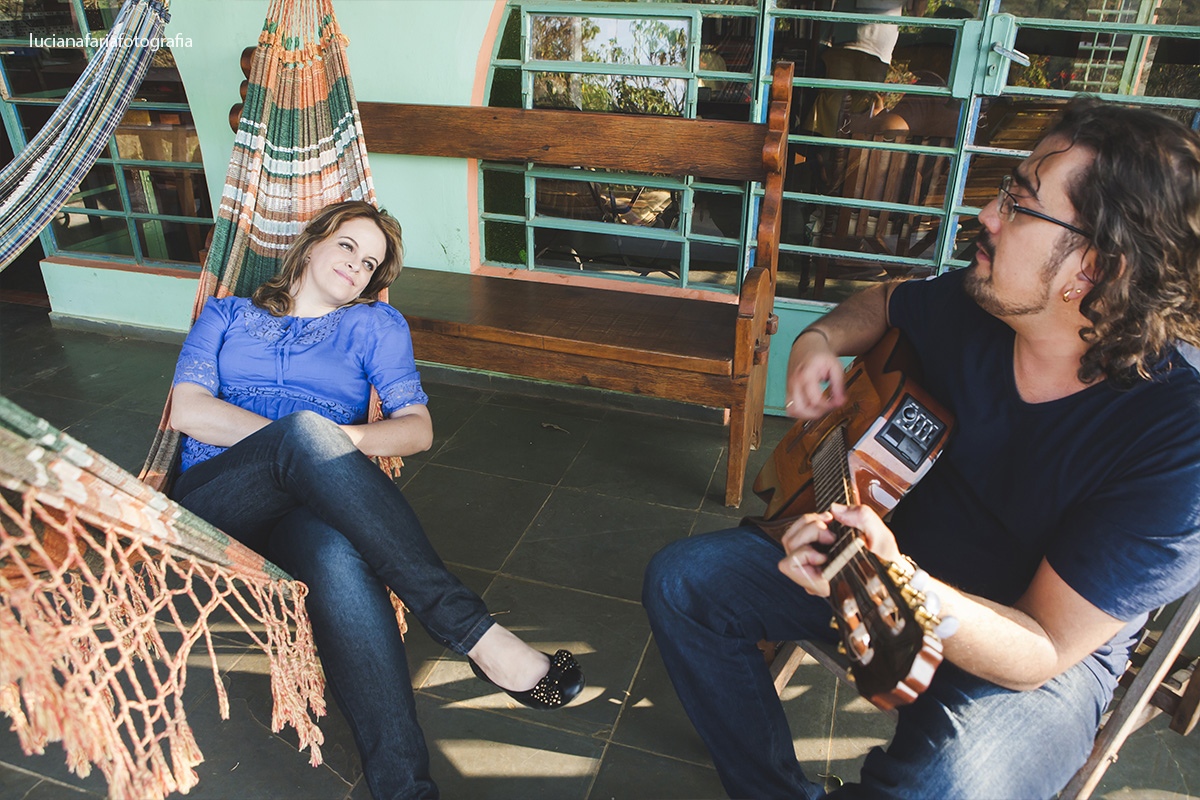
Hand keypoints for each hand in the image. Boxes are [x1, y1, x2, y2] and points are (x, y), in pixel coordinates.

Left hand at [777, 503, 903, 595]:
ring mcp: (811, 564)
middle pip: (789, 546)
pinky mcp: (813, 551)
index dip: (805, 552)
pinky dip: (811, 523)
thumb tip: (835, 509)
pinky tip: (829, 524)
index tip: (829, 547)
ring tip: (830, 524)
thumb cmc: (886, 561)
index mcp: (824, 581)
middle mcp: (813, 575)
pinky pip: (798, 534)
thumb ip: (862, 519)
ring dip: (809, 524)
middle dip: (809, 530)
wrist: (891, 566)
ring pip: (790, 538)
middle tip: (831, 530)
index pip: (791, 565)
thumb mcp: (882, 540)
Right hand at [785, 329, 845, 418]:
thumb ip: (839, 386)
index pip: (815, 400)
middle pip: (801, 409)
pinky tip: (810, 407)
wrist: (807, 345)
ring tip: (818, 409)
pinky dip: (800, 411)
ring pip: (793, 411)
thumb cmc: (820, 354)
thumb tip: (840, 402)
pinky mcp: (788, 390)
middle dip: (817, 413)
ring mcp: (789, 387)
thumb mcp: (835, 366)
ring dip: (806, 415)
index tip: (836, 403)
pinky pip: (790, 408)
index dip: (828, 406)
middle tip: (827, 407)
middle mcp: (794, 382)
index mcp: (806, 375)